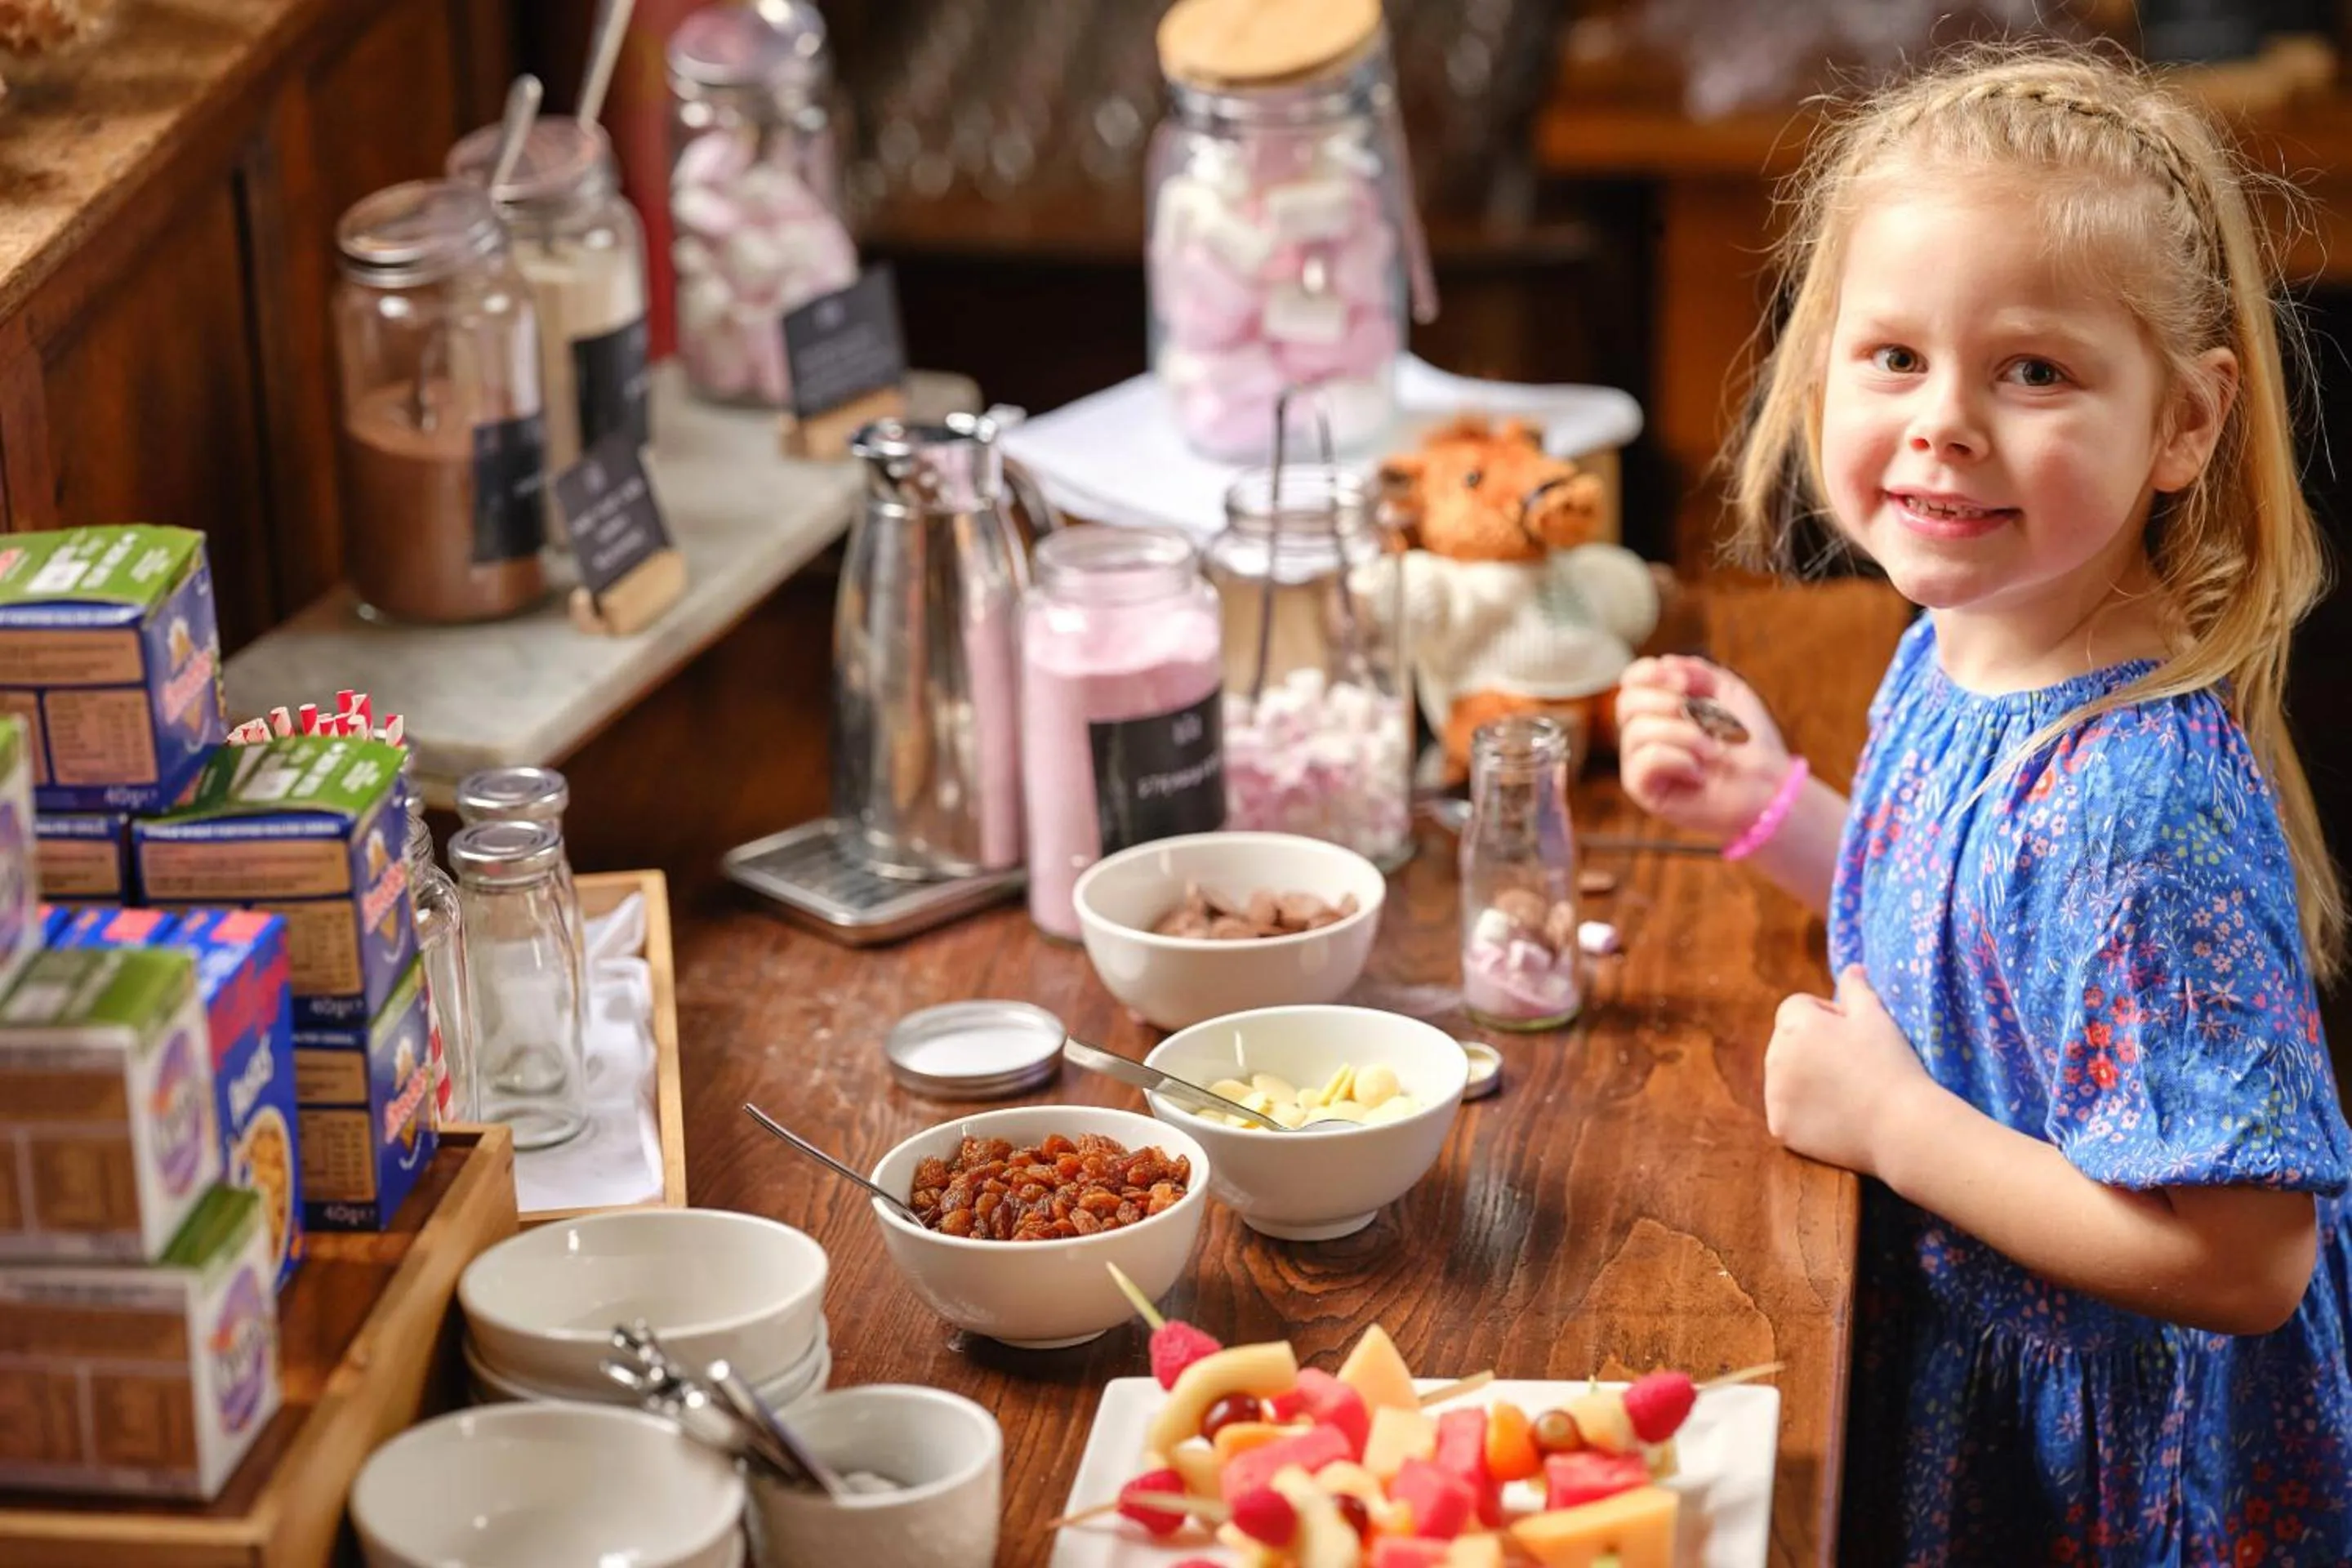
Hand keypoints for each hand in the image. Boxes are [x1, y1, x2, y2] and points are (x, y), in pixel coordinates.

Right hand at [1615, 656, 1792, 844]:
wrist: (1769, 785)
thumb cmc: (1750, 742)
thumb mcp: (1729, 692)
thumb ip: (1697, 672)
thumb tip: (1664, 663)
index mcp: (1659, 708)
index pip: (1631, 681)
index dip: (1649, 673)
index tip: (1684, 682)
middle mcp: (1643, 734)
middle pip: (1626, 703)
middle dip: (1666, 703)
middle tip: (1700, 715)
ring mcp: (1640, 763)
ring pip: (1636, 732)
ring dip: (1683, 734)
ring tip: (1713, 751)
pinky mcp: (1644, 790)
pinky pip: (1644, 762)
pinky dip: (1677, 759)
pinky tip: (1699, 772)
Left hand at [1764, 967, 1934, 1178]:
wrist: (1901, 1124)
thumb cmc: (1891, 1063)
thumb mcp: (1876, 1015)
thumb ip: (1856, 988)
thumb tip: (1851, 969)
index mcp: (1794, 1023)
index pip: (1798, 1008)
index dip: (1828, 1018)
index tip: (1857, 1038)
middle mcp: (1774, 1056)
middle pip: (1787, 1043)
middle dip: (1812, 1048)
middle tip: (1854, 1068)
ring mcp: (1774, 1095)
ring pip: (1784, 1079)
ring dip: (1806, 1081)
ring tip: (1847, 1094)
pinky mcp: (1781, 1127)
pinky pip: (1787, 1115)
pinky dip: (1805, 1116)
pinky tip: (1837, 1119)